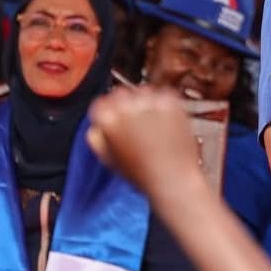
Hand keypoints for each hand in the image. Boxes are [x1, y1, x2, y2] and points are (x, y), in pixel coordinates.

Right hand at [88, 86, 203, 194]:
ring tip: (154, 123)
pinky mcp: (170, 100)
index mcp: (105, 118)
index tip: (117, 120)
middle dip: (127, 105)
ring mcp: (149, 100)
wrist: (174, 179)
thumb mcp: (108, 159)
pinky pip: (163, 94)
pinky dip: (164, 103)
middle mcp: (125, 104)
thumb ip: (97, 138)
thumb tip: (96, 125)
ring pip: (143, 91)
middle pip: (121, 94)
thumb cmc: (141, 175)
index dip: (109, 113)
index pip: (100, 103)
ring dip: (146, 102)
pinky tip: (166, 121)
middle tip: (137, 123)